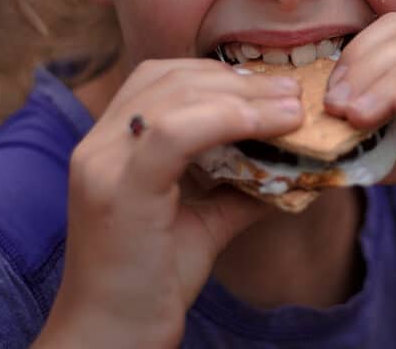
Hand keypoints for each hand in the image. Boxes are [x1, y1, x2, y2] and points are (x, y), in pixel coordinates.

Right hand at [38, 59, 301, 347]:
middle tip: (291, 90)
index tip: (268, 86)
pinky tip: (269, 124)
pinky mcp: (118, 191)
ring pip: (174, 97)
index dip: (217, 73)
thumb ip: (239, 188)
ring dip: (242, 95)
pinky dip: (227, 119)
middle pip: (169, 78)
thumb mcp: (203, 224)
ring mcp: (102, 164)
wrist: (111, 338)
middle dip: (236, 79)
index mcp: (110, 144)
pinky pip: (174, 133)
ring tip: (290, 106)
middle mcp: (98, 145)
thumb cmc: (151, 284)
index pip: (160, 78)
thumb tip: (297, 168)